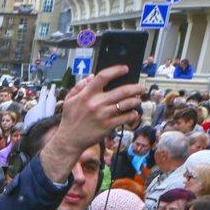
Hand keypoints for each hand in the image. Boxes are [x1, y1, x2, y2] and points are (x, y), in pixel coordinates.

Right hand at [40, 65, 142, 183]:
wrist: (69, 140)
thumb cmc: (70, 119)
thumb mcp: (69, 100)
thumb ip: (79, 86)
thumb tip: (92, 76)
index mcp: (86, 95)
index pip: (103, 77)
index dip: (116, 70)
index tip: (125, 69)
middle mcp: (96, 104)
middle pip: (123, 90)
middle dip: (136, 87)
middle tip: (140, 87)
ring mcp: (103, 115)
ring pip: (127, 104)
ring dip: (136, 101)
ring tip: (137, 100)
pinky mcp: (108, 126)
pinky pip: (126, 118)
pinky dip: (133, 115)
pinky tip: (133, 113)